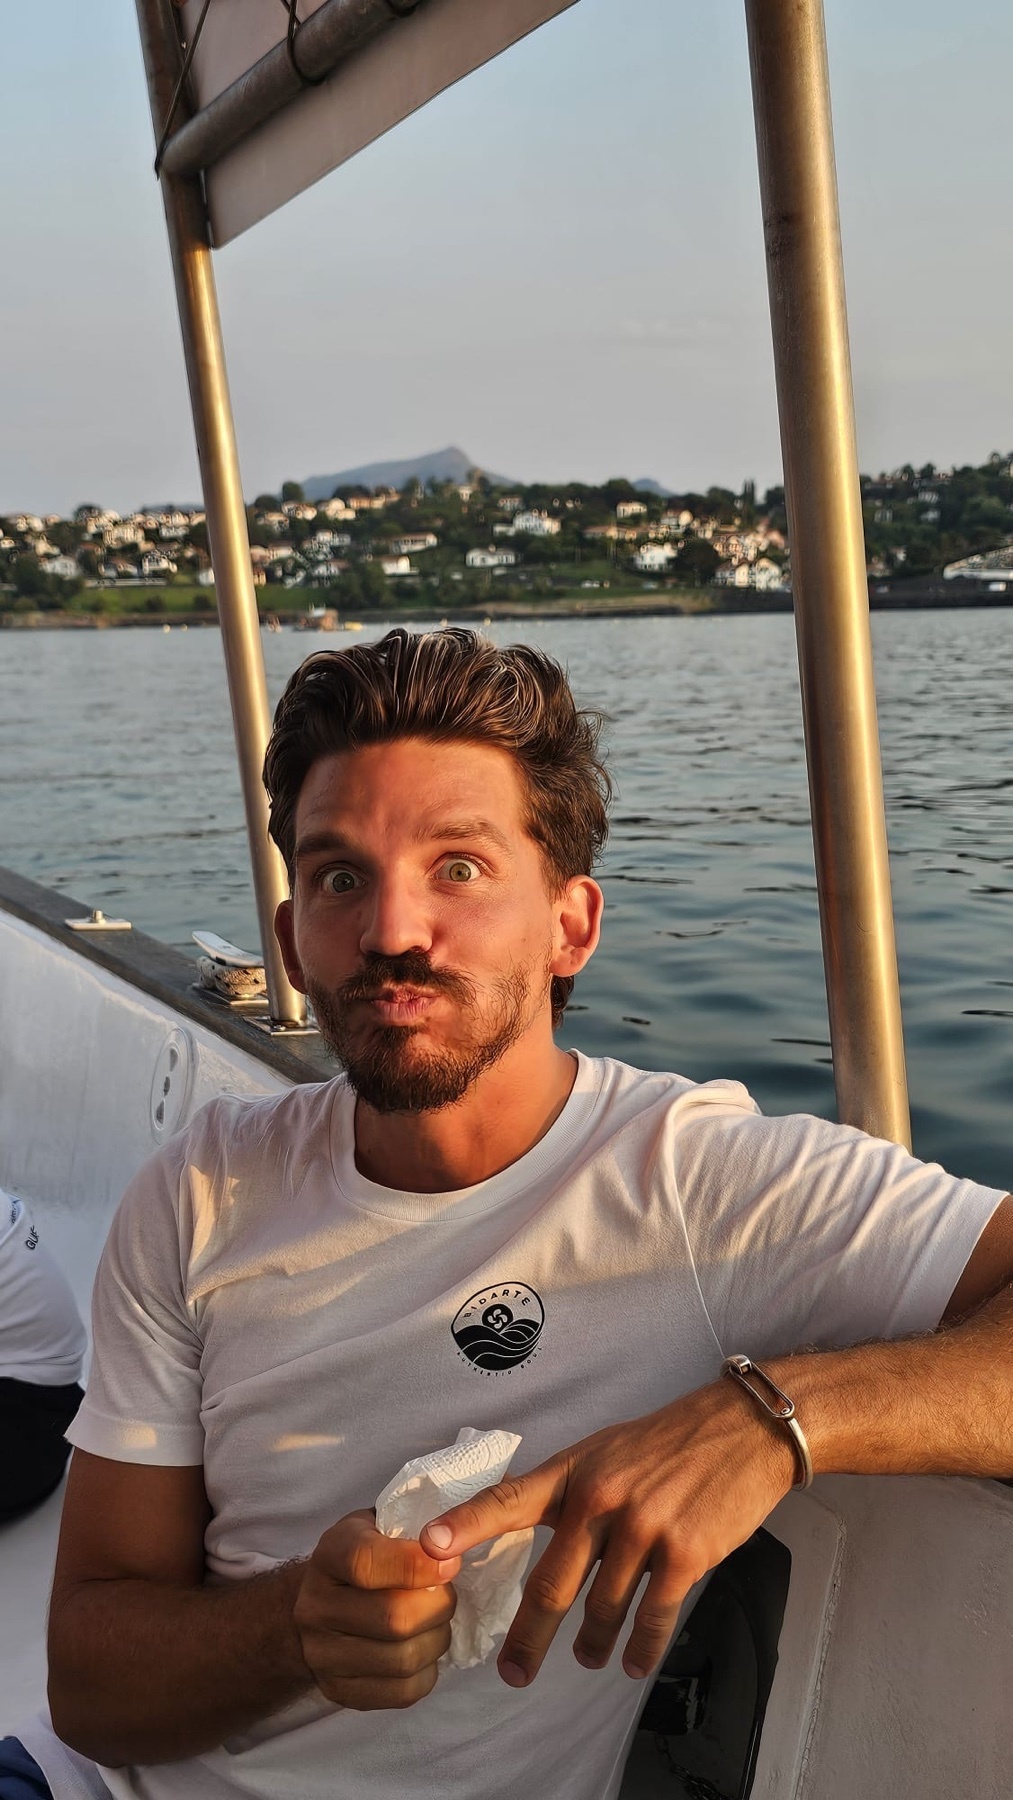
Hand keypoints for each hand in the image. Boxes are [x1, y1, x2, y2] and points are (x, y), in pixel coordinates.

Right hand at [294, 1509, 460, 1709]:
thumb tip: (451, 1545)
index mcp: (328, 1556)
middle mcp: (314, 1608)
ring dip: (437, 1639)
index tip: (451, 1563)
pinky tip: (424, 1649)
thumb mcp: (379, 1526)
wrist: (322, 1604)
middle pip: (393, 1618)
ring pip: (403, 1659)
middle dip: (438, 1606)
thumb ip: (411, 1529)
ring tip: (438, 1622)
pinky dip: (428, 1672)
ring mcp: (321, 1655)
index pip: (365, 1562)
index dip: (416, 1564)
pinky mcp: (338, 1691)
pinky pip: (403, 1693)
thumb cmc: (365, 1555)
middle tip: (448, 1594)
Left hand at [420, 1383, 795, 1687]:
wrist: (740, 1430)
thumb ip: (567, 1490)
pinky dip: (641, 1646)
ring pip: (603, 1607)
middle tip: (513, 1673)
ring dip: (593, 1643)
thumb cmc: (667, 1442)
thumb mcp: (605, 1450)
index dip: (467, 1525)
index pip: (509, 1499)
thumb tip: (523, 1528)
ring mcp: (643, 1527)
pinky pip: (653, 1615)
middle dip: (528, 1637)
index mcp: (575, 1471)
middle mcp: (601, 1498)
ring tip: (589, 1658)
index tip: (428, 1548)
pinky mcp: (685, 1552)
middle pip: (551, 1583)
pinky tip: (632, 1661)